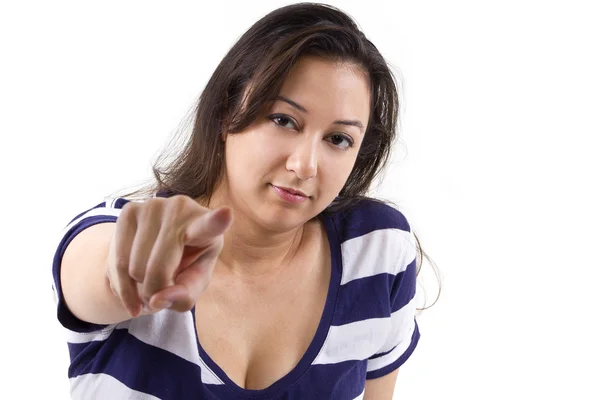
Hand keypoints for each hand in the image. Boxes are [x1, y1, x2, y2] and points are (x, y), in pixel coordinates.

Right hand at [106, 195, 232, 316]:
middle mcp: (182, 209)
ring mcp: (154, 206)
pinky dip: (123, 285)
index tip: (226, 214)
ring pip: (135, 268)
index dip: (218, 221)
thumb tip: (157, 298)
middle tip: (160, 293)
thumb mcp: (192, 284)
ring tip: (150, 282)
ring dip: (139, 288)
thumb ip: (184, 296)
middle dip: (155, 291)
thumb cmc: (183, 268)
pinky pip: (118, 261)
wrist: (153, 251)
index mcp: (207, 227)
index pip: (212, 225)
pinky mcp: (129, 210)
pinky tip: (132, 286)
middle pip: (158, 268)